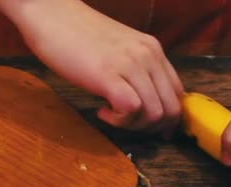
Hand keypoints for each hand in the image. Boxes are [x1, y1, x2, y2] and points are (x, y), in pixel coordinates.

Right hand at [0, 0, 183, 136]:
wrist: (51, 14)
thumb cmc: (78, 34)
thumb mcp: (119, 49)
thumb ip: (135, 68)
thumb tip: (143, 98)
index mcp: (153, 49)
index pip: (178, 93)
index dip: (169, 118)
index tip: (152, 128)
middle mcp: (148, 56)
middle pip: (171, 109)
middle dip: (153, 128)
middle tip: (128, 124)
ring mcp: (130, 65)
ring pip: (154, 113)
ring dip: (133, 125)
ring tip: (110, 113)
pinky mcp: (108, 75)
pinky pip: (130, 109)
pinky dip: (118, 120)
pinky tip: (101, 110)